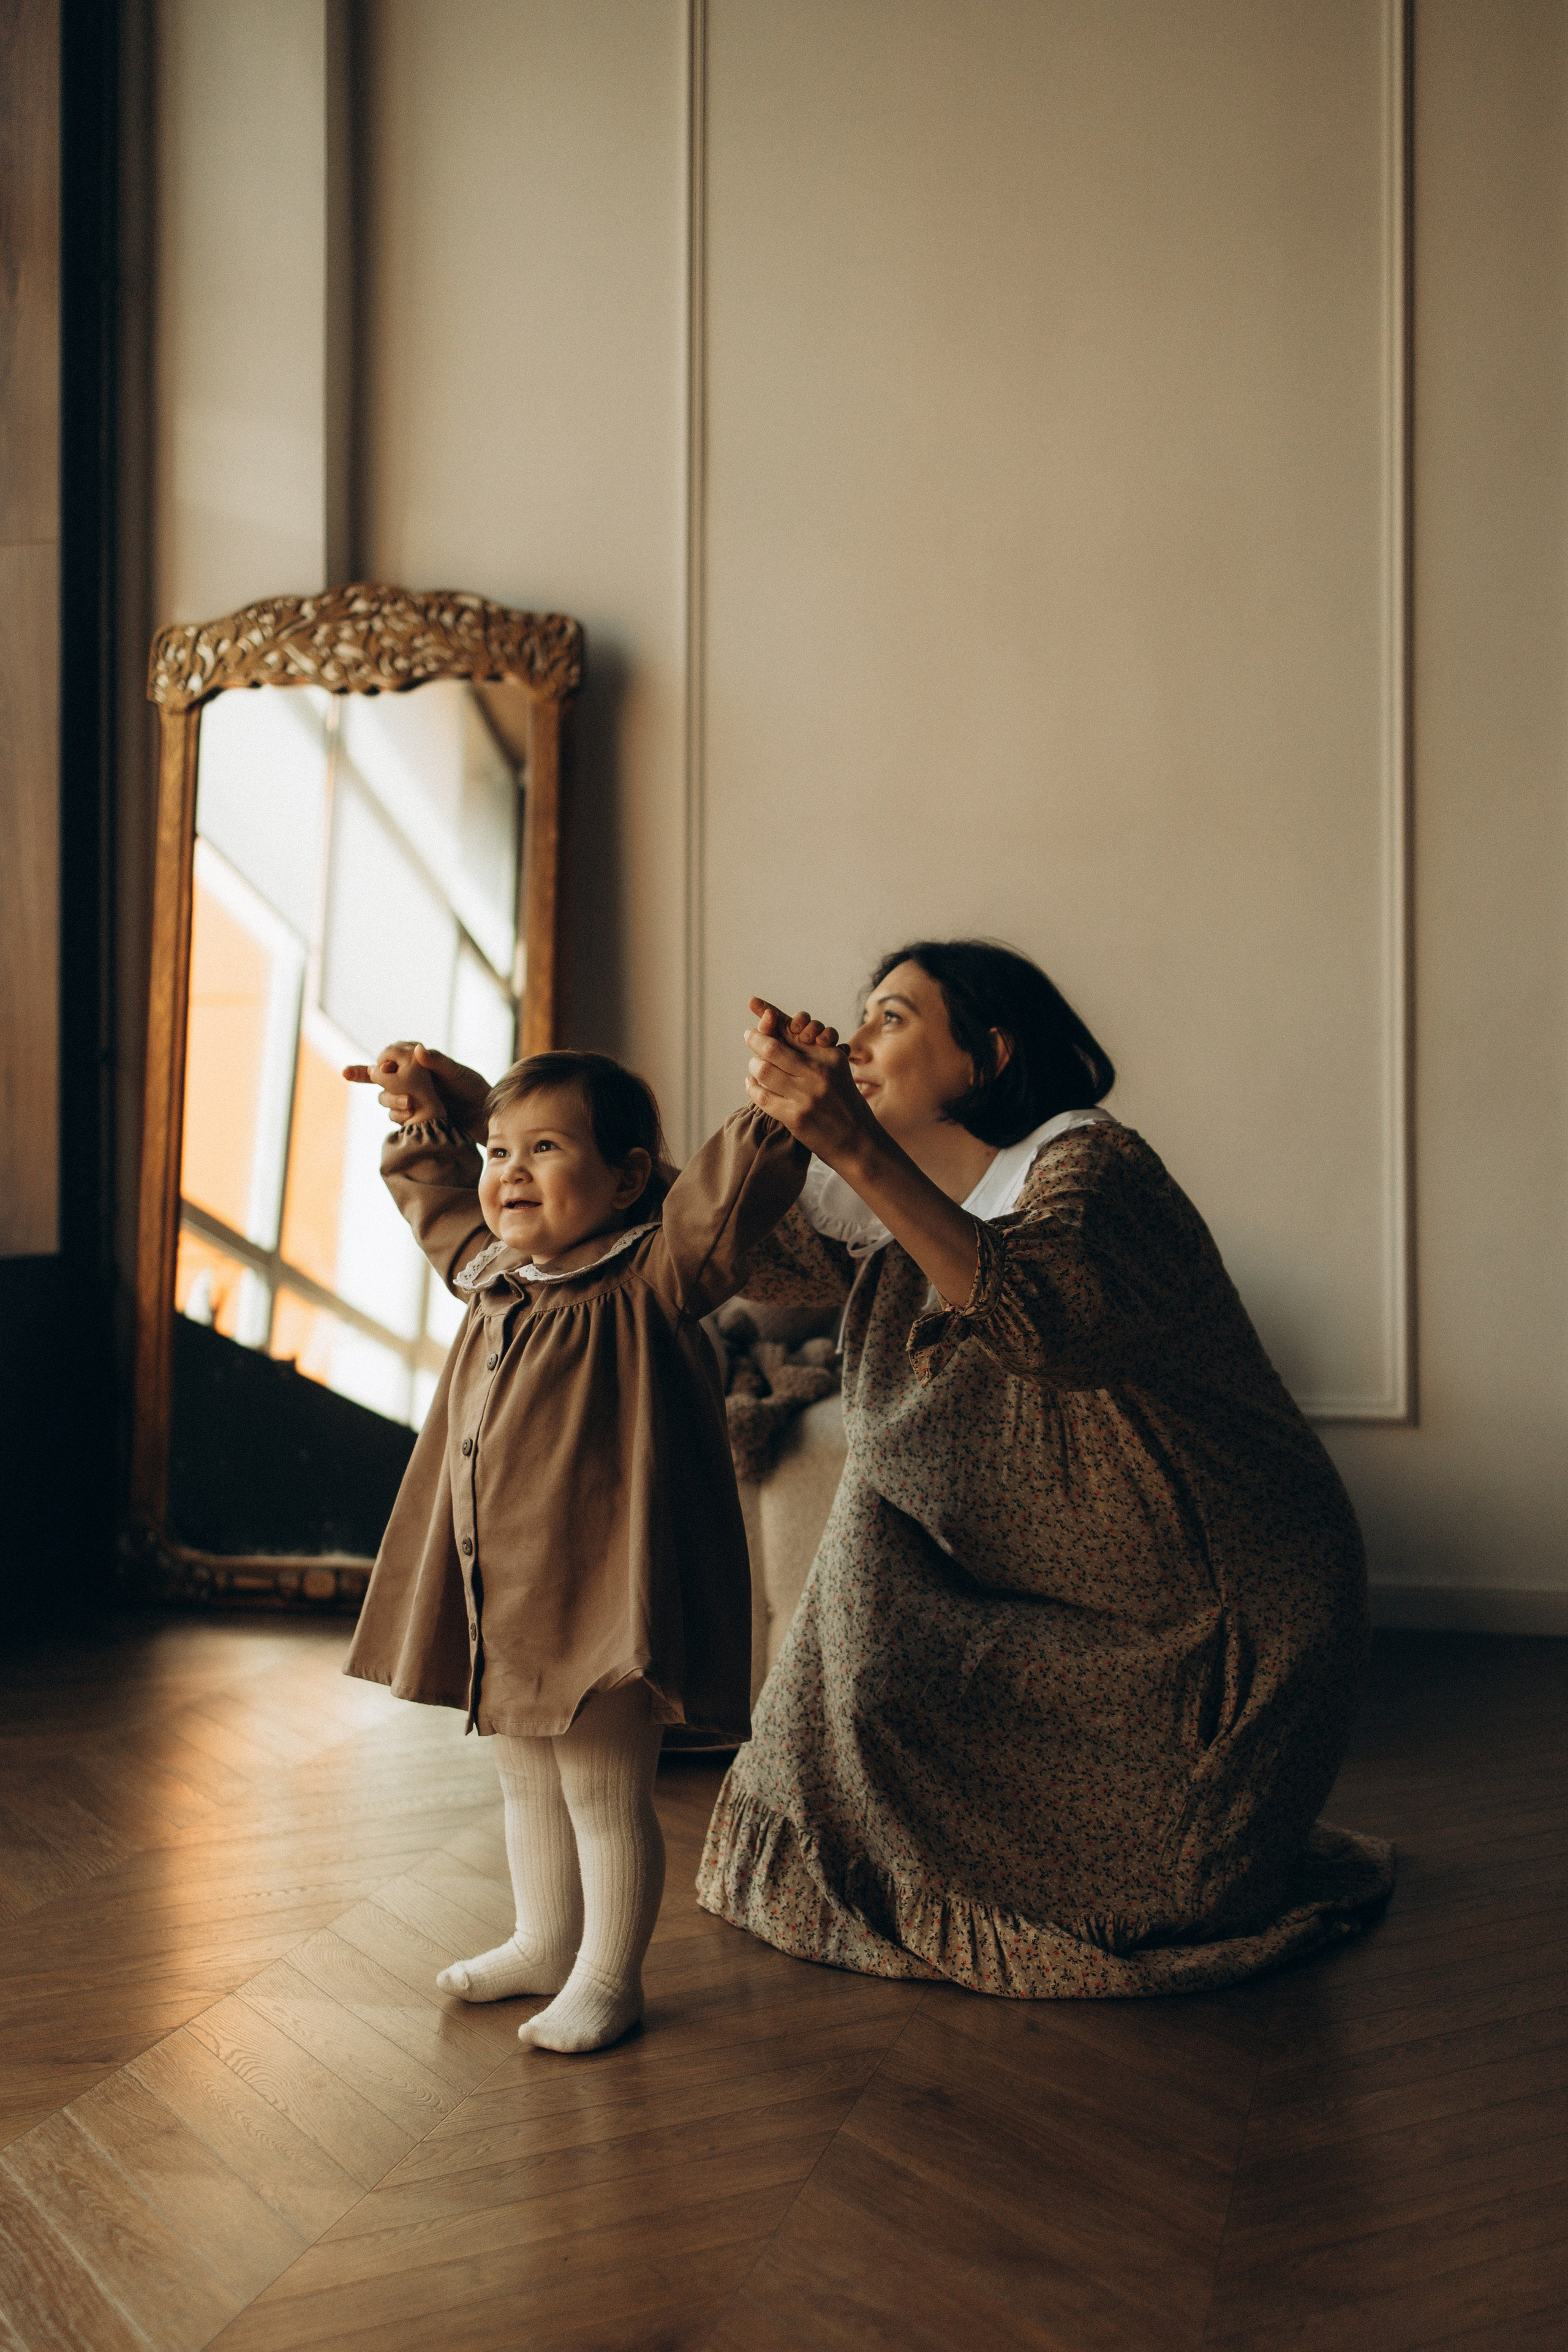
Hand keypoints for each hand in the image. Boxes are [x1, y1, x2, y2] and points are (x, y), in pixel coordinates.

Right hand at [343, 1041, 483, 1130]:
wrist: (482, 1114)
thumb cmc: (471, 1087)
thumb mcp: (456, 1073)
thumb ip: (437, 1062)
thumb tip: (418, 1049)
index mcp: (417, 1064)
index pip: (390, 1057)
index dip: (382, 1062)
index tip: (382, 1067)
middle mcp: (409, 1080)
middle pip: (381, 1079)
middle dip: (380, 1081)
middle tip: (392, 1082)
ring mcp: (409, 1098)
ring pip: (386, 1098)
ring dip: (391, 1100)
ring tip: (408, 1103)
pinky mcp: (412, 1116)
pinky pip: (397, 1116)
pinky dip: (400, 1117)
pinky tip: (410, 1117)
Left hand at [743, 997, 876, 1165]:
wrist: (859, 1143)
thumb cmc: (846, 1104)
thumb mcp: (837, 1072)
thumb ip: (814, 1053)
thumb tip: (782, 1030)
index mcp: (830, 1057)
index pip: (794, 1029)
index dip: (770, 1013)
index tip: (754, 1003)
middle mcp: (818, 1073)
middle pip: (772, 1048)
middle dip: (755, 1038)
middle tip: (749, 1035)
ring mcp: (806, 1096)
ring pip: (763, 1071)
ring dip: (753, 1065)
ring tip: (753, 1064)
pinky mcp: (795, 1117)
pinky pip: (762, 1096)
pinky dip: (751, 1087)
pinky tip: (751, 1083)